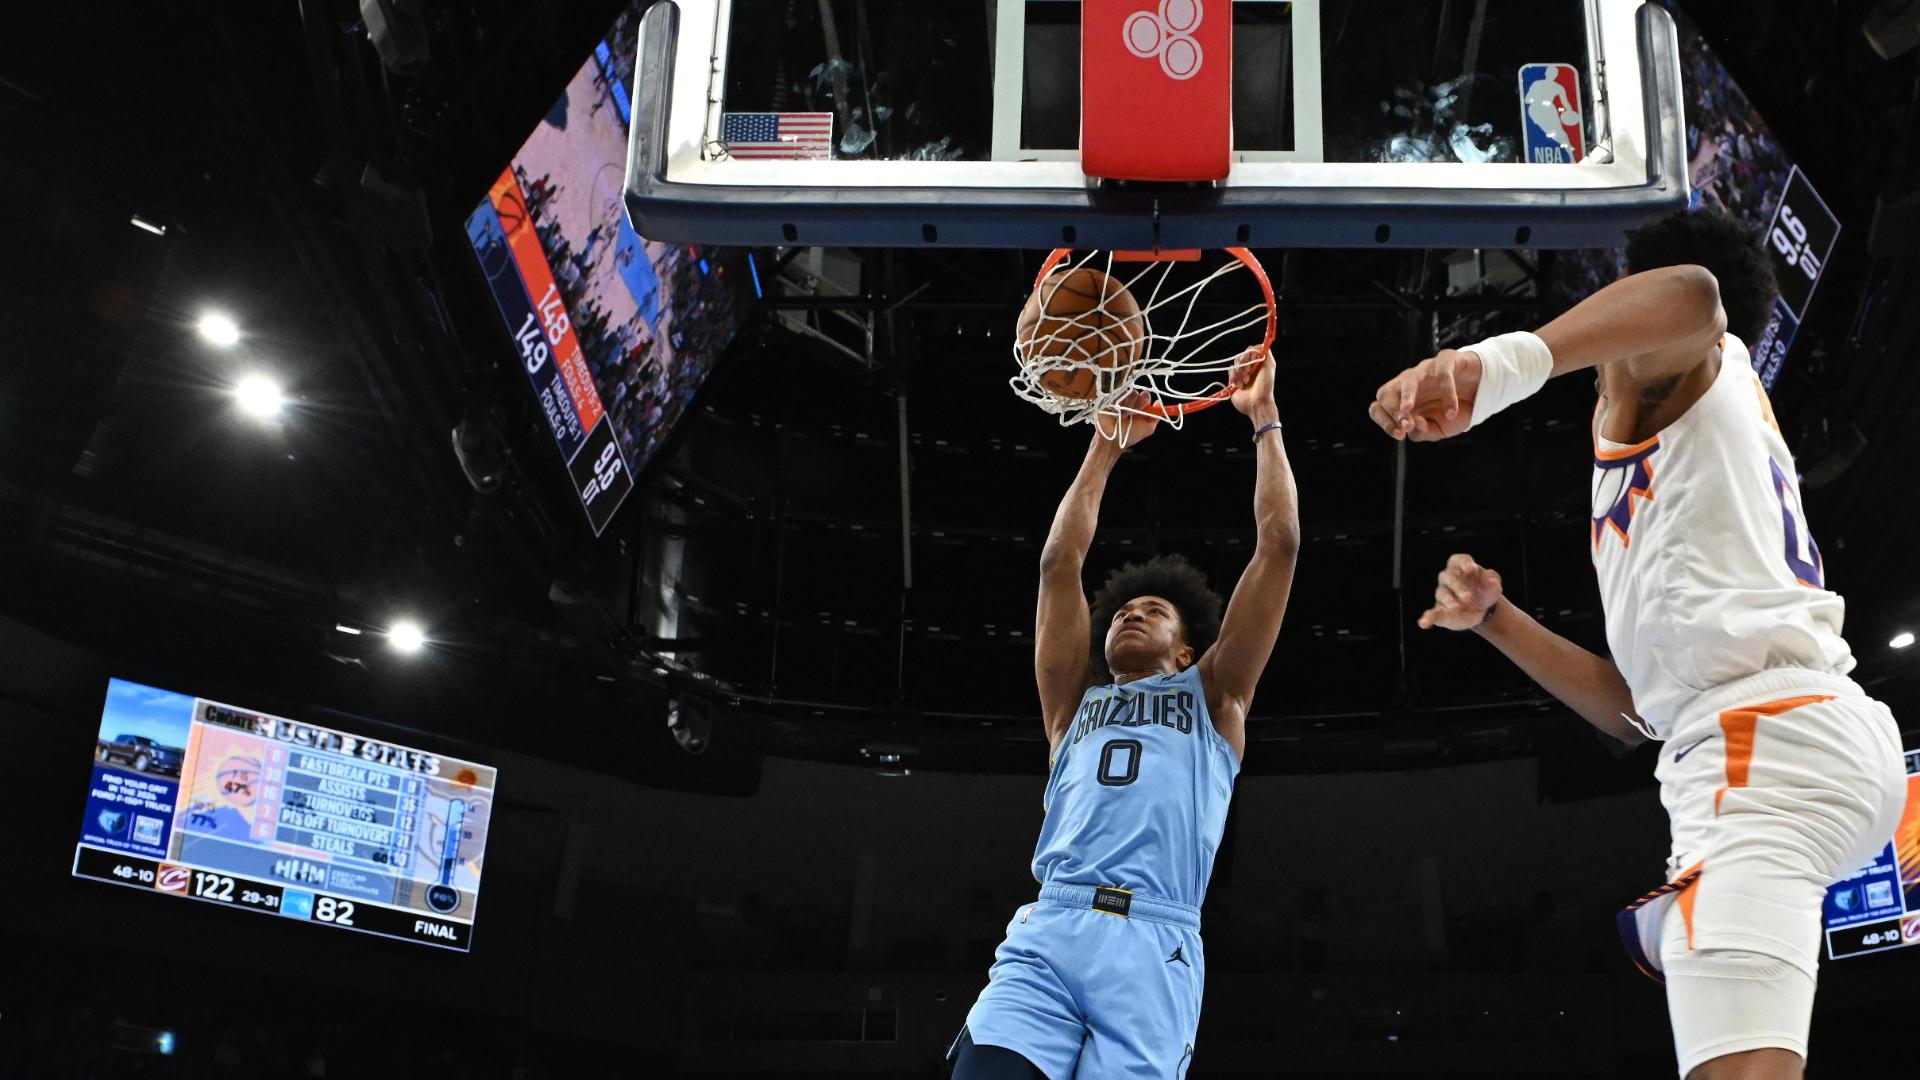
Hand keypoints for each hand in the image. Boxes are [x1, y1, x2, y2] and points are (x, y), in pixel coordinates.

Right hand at [1093, 390, 1159, 447]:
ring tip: (1122, 417)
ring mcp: (1119, 400)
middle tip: (1132, 414)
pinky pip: (1115, 395)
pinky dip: (1116, 404)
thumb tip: (1159, 403)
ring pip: (1126, 394)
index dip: (1145, 400)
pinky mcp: (1109, 400)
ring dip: (1126, 406)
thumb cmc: (1129, 436)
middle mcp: (1130, 402)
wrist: (1111, 441)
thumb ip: (1155, 417)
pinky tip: (1115, 413)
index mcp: (1140, 407)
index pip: (1145, 395)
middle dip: (1136, 403)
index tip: (1143, 409)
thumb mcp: (1147, 429)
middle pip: (1136, 393)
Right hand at [1228, 345, 1273, 416]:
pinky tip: (1239, 385)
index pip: (1250, 350)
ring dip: (1239, 373)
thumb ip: (1266, 354)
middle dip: (1244, 364)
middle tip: (1248, 373)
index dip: (1249, 353)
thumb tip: (1261, 345)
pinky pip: (1230, 372)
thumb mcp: (1269, 368)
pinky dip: (1234, 377)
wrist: (1256, 403)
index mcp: (1258, 363)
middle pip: (1241, 356)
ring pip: (1234, 364)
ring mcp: (1241, 374)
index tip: (1253, 360)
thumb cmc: (1265, 387)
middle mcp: (1249, 367)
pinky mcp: (1233, 381)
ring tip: (1245, 382)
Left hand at [1367, 348, 1482, 441]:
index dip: (1384, 421)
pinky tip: (1451, 412)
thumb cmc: (1456, 410)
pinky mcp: (1447, 360)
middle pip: (1385, 392)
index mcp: (1402, 401)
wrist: (1483, 392)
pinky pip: (1442, 374)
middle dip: (1392, 411)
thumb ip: (1422, 432)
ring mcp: (1426, 370)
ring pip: (1408, 379)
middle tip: (1406, 426)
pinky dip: (1447, 394)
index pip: (1378, 408)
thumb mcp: (1438, 430)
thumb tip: (1412, 426)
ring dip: (1406, 397)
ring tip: (1409, 412)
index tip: (1400, 435)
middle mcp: (1409, 384)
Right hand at [1416, 554, 1503, 630]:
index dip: (1464, 563)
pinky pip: (1432, 613)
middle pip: (1449, 577)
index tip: (1470, 568)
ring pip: (1442, 594)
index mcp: (1461, 567)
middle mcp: (1448, 579)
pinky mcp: (1440, 611)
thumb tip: (1492, 581)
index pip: (1459, 560)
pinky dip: (1427, 618)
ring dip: (1449, 600)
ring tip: (1456, 607)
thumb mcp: (1493, 585)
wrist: (1481, 610)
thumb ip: (1493, 580)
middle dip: (1458, 587)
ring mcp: (1443, 594)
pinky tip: (1423, 623)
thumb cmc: (1484, 591)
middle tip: (1468, 597)